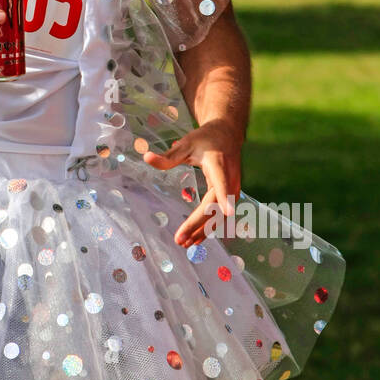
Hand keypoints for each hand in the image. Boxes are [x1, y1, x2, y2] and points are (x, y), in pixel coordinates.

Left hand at [141, 120, 242, 247]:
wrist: (227, 135)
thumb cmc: (205, 139)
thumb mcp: (186, 144)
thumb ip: (168, 156)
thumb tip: (146, 157)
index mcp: (219, 164)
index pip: (222, 183)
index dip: (225, 197)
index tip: (228, 212)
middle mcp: (230, 179)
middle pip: (216, 206)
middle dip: (199, 224)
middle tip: (180, 239)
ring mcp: (233, 189)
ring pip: (220, 214)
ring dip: (204, 230)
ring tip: (185, 244)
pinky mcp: (231, 195)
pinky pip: (221, 214)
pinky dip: (209, 227)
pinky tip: (197, 239)